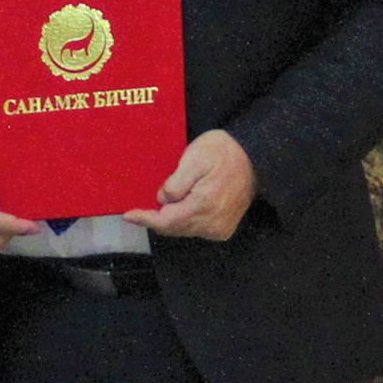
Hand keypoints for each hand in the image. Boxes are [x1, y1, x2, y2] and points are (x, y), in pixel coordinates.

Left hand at [124, 129, 257, 241]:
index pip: (166, 221)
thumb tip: (162, 201)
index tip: (128, 215)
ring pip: (184, 230)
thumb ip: (176, 183)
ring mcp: (219, 228)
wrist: (253, 157)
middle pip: (173, 228)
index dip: (145, 219)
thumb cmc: (222, 152)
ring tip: (161, 205)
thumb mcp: (194, 157)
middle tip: (140, 208)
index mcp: (203, 205)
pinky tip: (180, 208)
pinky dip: (184, 221)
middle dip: (156, 218)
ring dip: (170, 220)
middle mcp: (212, 222)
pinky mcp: (223, 229)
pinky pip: (196, 229)